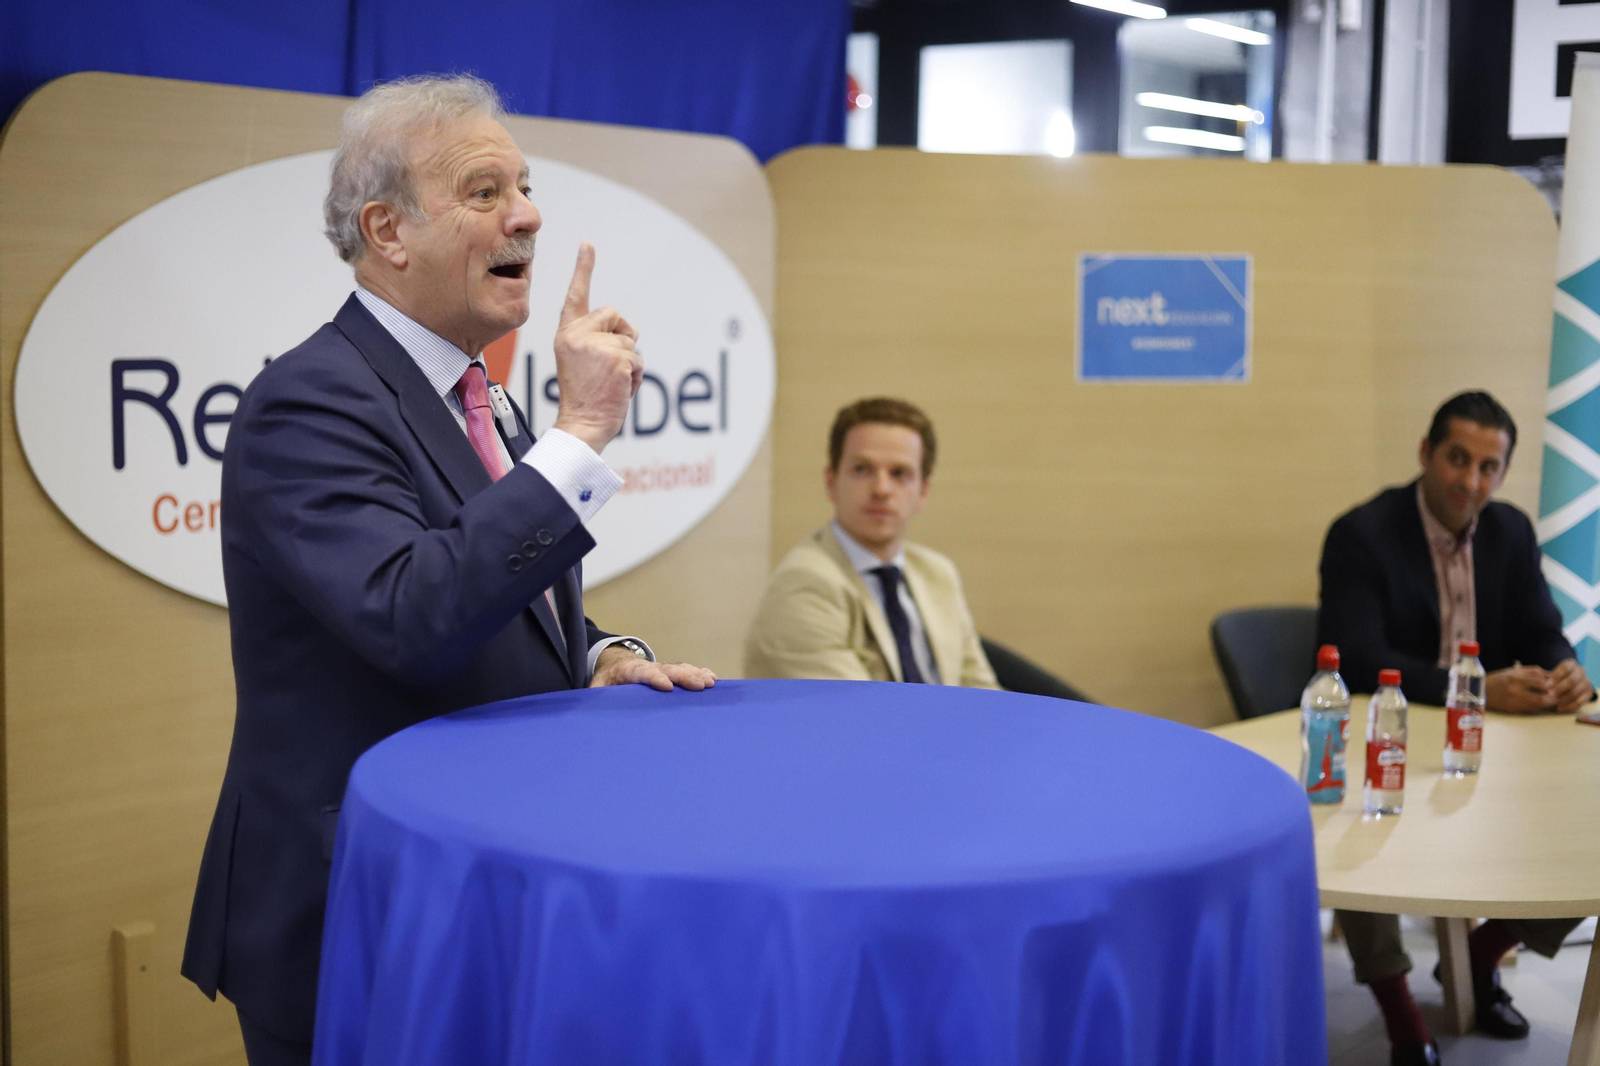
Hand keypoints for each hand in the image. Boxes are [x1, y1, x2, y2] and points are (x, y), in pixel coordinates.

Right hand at [550, 243, 641, 453]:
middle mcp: (578, 335)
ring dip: (629, 363)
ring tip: (611, 383)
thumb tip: (627, 332)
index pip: (576, 297)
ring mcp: (597, 345)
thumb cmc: (584, 398)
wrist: (582, 425)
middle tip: (609, 366)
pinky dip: (636, 376)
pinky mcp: (616, 358)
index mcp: (567, 334)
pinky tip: (619, 389)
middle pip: (616, 316)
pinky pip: (638, 359)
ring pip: (630, 340)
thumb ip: (596, 341)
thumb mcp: (582, 362)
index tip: (588, 245)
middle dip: (622, 337)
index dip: (583, 269)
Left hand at [590, 645, 717, 691]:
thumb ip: (596, 697)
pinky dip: (700, 673)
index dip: (654, 679)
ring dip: (695, 675)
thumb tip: (590, 712)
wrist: (616, 664)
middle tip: (698, 685)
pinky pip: (686, 671)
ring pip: (680, 669)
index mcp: (628, 671)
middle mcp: (649, 667)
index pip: (643, 672)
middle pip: (668, 670)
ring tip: (710, 682)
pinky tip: (713, 679)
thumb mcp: (597, 688)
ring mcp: (661, 668)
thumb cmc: (607, 681)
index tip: (667, 686)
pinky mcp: (670, 672)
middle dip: (684, 677)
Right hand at [1485, 664, 1554, 712]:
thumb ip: (1533, 672)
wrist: (1481, 692)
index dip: (1551, 684)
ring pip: (1537, 706)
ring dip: (1546, 704)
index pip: (1540, 682)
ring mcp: (1513, 702)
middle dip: (1552, 698)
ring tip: (1551, 700)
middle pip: (1541, 698)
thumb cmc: (1499, 679)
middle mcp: (1515, 691)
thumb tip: (1551, 677)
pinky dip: (1537, 707)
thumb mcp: (1514, 671)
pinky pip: (1530, 710)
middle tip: (1558, 696)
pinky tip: (1539, 704)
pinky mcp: (1512, 710)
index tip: (1557, 684)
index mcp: (1515, 678)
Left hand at [1548, 658, 1594, 712]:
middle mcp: (1581, 671)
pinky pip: (1580, 702)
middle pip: (1571, 681)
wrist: (1566, 682)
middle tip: (1549, 694)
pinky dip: (1569, 706)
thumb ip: (1547, 678)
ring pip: (1575, 692)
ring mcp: (1586, 682)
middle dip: (1559, 688)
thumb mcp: (1550, 674)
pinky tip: (1559, 708)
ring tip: (1552, 703)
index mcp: (1571, 663)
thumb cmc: (1553, 678)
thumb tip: (1543, 685)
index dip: (1556, 676)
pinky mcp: (1588, 693)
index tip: (1547, 684)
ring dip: (1563, 698)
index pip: (1565, 668)